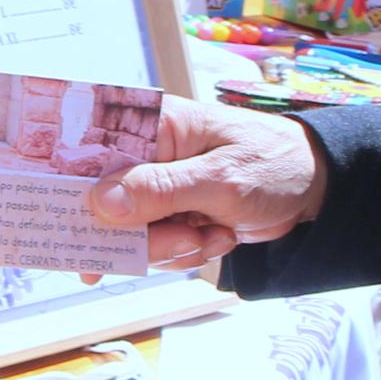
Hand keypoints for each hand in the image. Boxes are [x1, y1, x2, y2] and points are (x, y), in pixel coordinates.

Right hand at [85, 95, 325, 267]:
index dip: (70, 182)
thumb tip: (100, 203)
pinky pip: (155, 247)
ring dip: (169, 247)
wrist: (316, 190)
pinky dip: (184, 253)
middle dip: (138, 233)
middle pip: (104, 202)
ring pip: (130, 233)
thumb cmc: (275, 163)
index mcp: (153, 126)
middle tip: (180, 240)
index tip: (64, 217)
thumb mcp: (221, 178)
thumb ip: (160, 190)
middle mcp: (147, 156)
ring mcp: (158, 189)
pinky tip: (217, 238)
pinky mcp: (172, 216)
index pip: (91, 148)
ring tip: (209, 235)